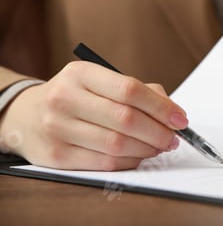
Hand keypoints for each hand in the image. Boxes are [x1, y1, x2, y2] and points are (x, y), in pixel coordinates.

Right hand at [0, 61, 187, 169]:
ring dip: (147, 149)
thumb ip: (138, 91)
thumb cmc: (76, 97)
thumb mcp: (100, 81)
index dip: (161, 107)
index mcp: (81, 73)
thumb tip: (172, 112)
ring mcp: (57, 127)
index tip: (180, 119)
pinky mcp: (55, 156)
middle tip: (173, 138)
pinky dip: (129, 162)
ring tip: (159, 146)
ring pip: (117, 144)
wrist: (27, 114)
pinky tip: (138, 156)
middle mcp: (65, 97)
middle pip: (126, 119)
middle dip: (158, 132)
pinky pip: (104, 163)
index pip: (130, 90)